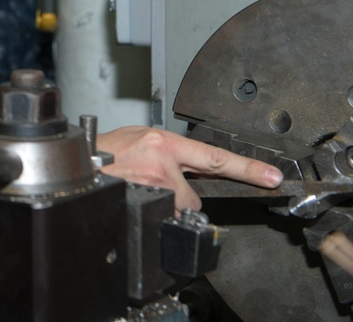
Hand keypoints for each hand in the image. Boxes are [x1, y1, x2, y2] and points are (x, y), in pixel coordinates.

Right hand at [98, 126, 283, 210]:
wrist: (78, 167)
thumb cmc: (104, 153)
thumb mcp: (138, 137)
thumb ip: (166, 149)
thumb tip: (185, 161)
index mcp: (164, 142)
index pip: (217, 157)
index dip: (249, 169)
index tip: (273, 177)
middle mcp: (163, 164)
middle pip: (194, 194)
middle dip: (181, 194)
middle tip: (155, 184)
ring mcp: (155, 188)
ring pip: (178, 207)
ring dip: (164, 202)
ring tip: (139, 188)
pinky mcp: (146, 205)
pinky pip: (163, 215)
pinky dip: (154, 209)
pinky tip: (136, 196)